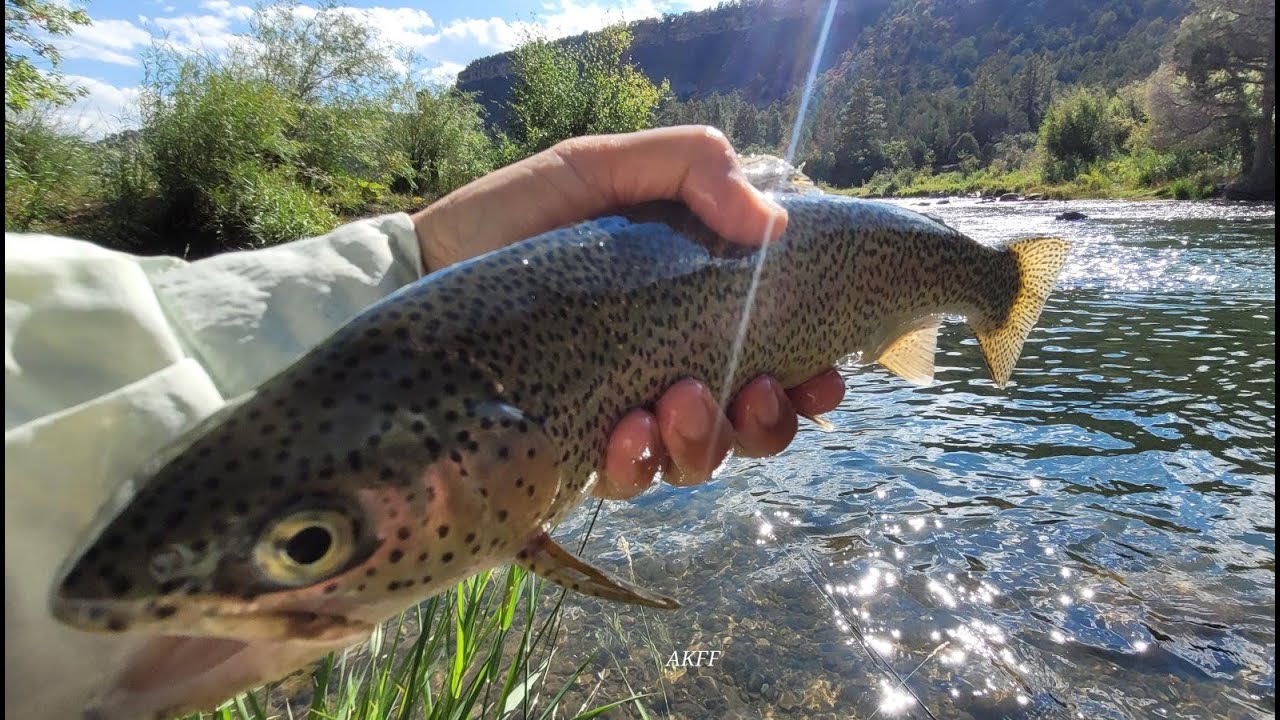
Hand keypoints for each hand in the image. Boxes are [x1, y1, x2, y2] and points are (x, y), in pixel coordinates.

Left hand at [410, 126, 844, 499]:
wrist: (424, 264)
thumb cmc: (518, 214)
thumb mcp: (605, 168)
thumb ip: (693, 169)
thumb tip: (775, 225)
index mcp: (689, 312)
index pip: (774, 360)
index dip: (811, 381)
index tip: (824, 374)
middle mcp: (665, 371)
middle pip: (749, 427)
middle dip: (766, 422)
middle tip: (752, 390)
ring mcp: (621, 415)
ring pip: (696, 462)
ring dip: (704, 442)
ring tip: (674, 403)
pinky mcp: (571, 450)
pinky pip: (625, 479)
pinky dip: (636, 463)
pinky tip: (623, 432)